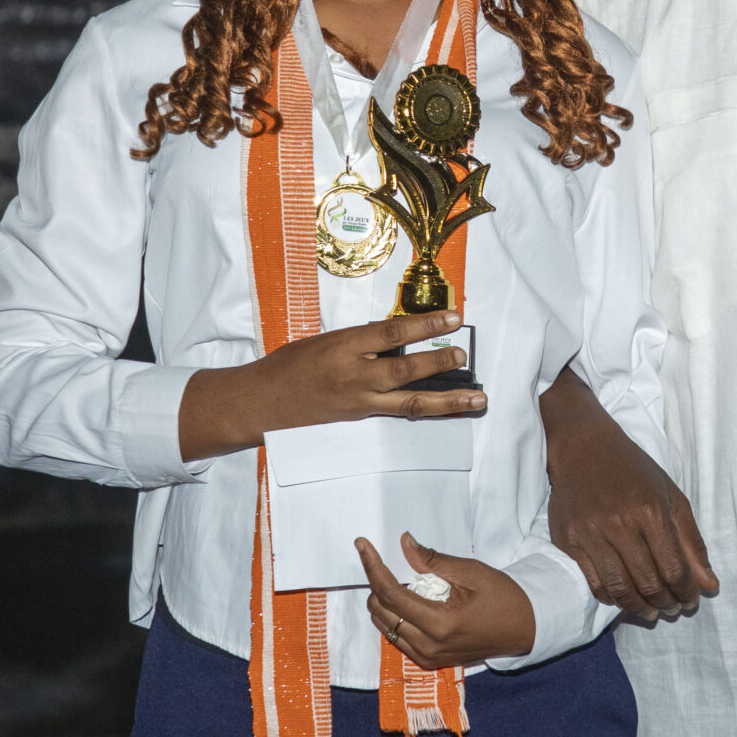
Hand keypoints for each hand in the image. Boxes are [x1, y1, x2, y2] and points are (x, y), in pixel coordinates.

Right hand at [178, 311, 484, 459]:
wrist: (260, 403)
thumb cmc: (288, 366)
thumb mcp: (323, 341)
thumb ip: (360, 340)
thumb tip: (397, 335)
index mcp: (343, 346)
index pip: (392, 332)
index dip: (426, 324)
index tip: (453, 318)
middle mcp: (354, 375)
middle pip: (406, 369)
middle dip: (439, 362)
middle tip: (465, 356)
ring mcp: (359, 401)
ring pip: (411, 402)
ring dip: (447, 401)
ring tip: (476, 398)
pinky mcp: (360, 419)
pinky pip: (398, 414)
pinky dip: (425, 411)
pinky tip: (446, 410)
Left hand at [357, 534, 536, 668]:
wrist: (524, 628)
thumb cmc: (503, 597)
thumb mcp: (471, 572)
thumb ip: (434, 560)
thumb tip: (405, 543)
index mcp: (440, 623)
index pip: (391, 594)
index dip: (373, 567)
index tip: (363, 545)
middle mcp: (428, 646)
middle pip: (381, 612)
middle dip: (377, 584)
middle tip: (386, 562)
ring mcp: (428, 657)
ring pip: (384, 627)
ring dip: (384, 602)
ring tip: (400, 581)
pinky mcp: (429, 661)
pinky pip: (397, 638)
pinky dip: (395, 617)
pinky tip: (409, 601)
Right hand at [541, 369, 716, 618]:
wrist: (583, 448)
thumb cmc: (634, 471)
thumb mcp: (671, 497)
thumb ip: (692, 542)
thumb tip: (710, 585)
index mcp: (650, 511)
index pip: (674, 569)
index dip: (686, 593)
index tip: (691, 600)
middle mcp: (619, 524)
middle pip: (648, 583)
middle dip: (666, 603)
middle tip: (672, 608)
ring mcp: (590, 534)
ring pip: (620, 589)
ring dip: (639, 608)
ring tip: (650, 611)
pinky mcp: (568, 540)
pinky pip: (593, 583)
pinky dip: (611, 598)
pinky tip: (623, 598)